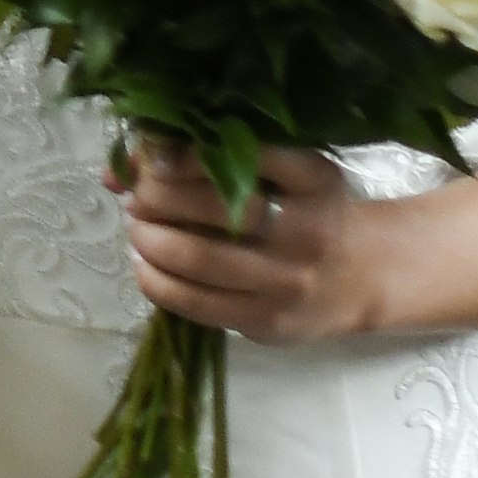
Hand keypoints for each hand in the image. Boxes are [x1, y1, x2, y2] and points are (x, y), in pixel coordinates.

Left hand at [110, 135, 403, 342]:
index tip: (156, 157)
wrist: (359, 278)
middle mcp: (308, 230)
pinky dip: (158, 282)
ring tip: (138, 229)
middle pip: (217, 209)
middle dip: (160, 199)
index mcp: (316, 180)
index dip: (191, 156)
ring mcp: (289, 282)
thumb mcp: (284, 174)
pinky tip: (145, 265)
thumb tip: (119, 170)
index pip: (250, 157)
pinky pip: (198, 304)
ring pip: (200, 260)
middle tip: (139, 195)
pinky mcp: (268, 321)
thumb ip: (214, 160)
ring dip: (151, 241)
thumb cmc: (306, 212)